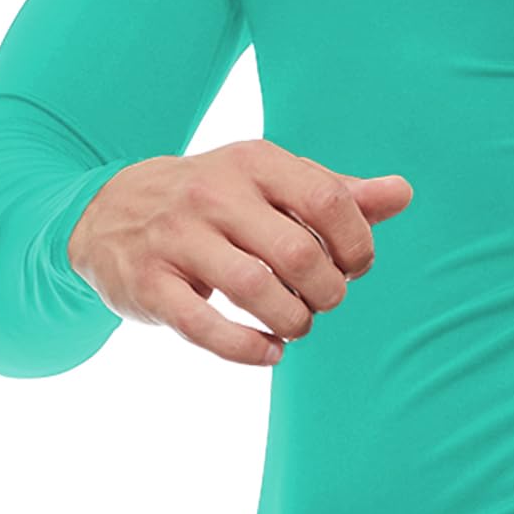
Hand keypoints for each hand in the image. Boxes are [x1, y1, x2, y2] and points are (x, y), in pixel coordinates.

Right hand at [66, 138, 413, 365]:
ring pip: (256, 289)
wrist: (110, 209)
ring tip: (296, 326)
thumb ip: (338, 192)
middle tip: (324, 302)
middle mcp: (213, 193)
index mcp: (254, 162)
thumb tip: (403, 194)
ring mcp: (177, 238)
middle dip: (327, 291)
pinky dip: (248, 349)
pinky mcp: (149, 283)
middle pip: (298, 253)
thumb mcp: (272, 183)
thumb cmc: (216, 200)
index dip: (356, 243)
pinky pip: (205, 327)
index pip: (328, 199)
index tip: (353, 267)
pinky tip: (268, 351)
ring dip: (293, 321)